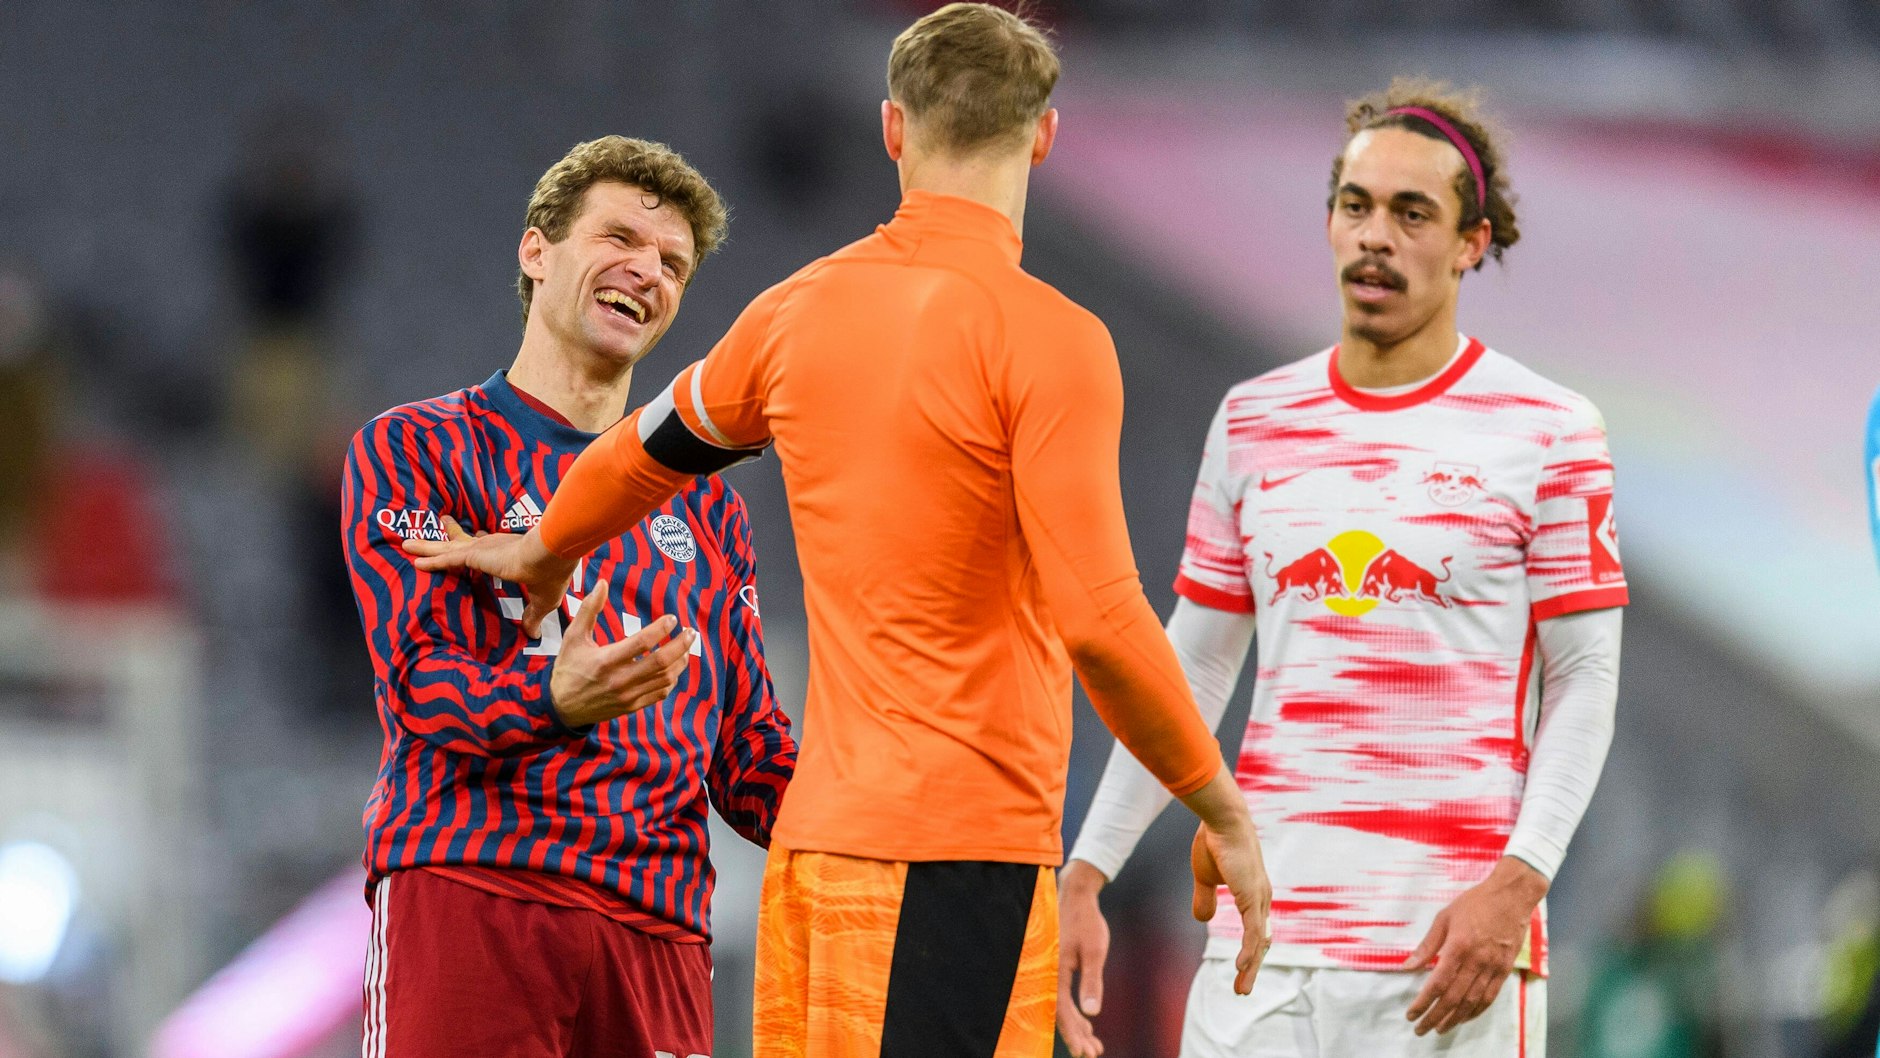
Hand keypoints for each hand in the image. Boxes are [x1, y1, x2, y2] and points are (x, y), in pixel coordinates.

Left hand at [402, 517, 576, 635]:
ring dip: (426, 547)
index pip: (487, 546)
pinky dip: (430, 561)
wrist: (549, 557)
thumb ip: (533, 615)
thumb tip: (533, 634)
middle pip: (461, 541)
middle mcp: (490, 546)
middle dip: (448, 534)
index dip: (478, 542)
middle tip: (437, 526)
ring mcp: (480, 549)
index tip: (474, 536)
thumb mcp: (542, 599)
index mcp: (506, 553)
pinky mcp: (474, 555)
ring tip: (405, 543)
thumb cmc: (551, 573)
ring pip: (446, 548)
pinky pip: (445, 558)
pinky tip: (414, 562)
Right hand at [547, 581, 696, 727]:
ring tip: (686, 647)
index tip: (672, 618)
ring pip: (665, 678)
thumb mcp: (573, 637)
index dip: (661, 629)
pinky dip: (672, 679)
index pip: (642, 643)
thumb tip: (602, 583)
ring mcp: (629, 696)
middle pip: (661, 662)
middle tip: (691, 632)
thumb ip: (589, 609)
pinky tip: (674, 667)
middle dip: (681, 645)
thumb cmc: (569, 668)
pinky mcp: (633, 706)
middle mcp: (620, 680)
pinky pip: (660, 693)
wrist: (562, 707)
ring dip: (680, 661)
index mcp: (606, 660)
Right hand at [1056, 860, 1111, 1057]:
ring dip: (1076, 1026)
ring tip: (1094, 1043)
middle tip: (1093, 1053)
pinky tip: (1087, 1022)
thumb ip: (1091, 981)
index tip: (1085, 1052)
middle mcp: (1048, 973)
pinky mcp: (1057, 969)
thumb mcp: (1094, 951)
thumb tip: (1091, 1012)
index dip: (1073, 1034)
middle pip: (1059, 1013)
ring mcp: (1051, 971)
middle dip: (1076, 1035)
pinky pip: (1062, 996)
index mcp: (1055, 971)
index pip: (1062, 1011)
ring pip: (1061, 1007)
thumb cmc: (1086, 922)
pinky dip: (1075, 1012)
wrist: (1076, 897)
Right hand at [1180, 767, 1272, 994]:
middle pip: (1259, 942)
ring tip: (1242, 988)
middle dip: (1251, 968)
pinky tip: (1242, 967)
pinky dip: (1248, 951)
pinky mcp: (1252, 897)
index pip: (1255, 931)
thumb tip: (1203, 920)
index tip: (1241, 971)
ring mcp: (1259, 899)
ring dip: (1250, 967)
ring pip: (1257, 942)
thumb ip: (1205, 899)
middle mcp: (1261, 899)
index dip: (1249, 952)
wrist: (1221, 821)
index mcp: (1252, 894)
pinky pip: (1252, 932)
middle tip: (1242, 989)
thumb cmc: (1213, 842)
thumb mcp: (1205, 877)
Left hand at [1402, 856, 1547, 1035]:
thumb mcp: (1444, 917)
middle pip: (1453, 998)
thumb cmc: (1475, 903)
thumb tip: (1407, 966)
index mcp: (1458, 947)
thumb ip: (1426, 945)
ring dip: (1455, 1019)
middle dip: (1435, 1016)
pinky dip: (1476, 1011)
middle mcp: (1476, 961)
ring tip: (1440, 1028)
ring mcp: (1493, 967)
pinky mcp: (1505, 969)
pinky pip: (1490, 996)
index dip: (1423, 1002)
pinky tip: (1464, 1017)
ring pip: (1472, 1002)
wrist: (1512, 896)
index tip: (1411, 1014)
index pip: (1438, 983)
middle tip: (1421, 1029)